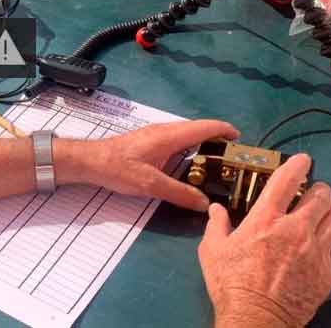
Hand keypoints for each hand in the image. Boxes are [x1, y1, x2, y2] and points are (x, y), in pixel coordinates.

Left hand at [82, 120, 238, 210]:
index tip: (239, 139)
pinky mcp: (149, 142)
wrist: (90, 161)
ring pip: (186, 134)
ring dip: (202, 142)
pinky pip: (176, 140)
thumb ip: (179, 193)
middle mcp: (165, 131)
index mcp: (169, 136)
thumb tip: (204, 203)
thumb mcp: (151, 184)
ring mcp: (156, 135)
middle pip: (198, 129)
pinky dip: (189, 147)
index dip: (224, 130)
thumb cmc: (118, 168)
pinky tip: (188, 162)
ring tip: (215, 160)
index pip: (205, 127)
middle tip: (231, 156)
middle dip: (217, 138)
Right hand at [198, 154, 330, 327]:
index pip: (287, 180)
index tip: (304, 160)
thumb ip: (216, 225)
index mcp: (265, 219)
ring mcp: (316, 250)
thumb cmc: (231, 285)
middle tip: (317, 190)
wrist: (255, 319)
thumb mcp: (212, 251)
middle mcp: (295, 229)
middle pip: (320, 197)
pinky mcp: (329, 272)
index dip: (299, 164)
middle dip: (320, 188)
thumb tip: (215, 209)